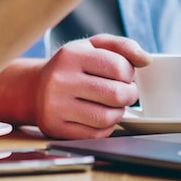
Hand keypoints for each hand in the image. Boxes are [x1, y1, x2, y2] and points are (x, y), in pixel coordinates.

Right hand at [35, 35, 149, 138]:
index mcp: (71, 55)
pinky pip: (95, 134)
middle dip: (129, 95)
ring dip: (118, 112)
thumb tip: (146, 59)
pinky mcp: (55, 128)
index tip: (124, 75)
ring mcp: (55, 106)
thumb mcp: (92, 46)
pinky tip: (99, 116)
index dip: (129, 73)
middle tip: (125, 92)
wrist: (34, 88)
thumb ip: (122, 46)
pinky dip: (105, 127)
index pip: (118, 67)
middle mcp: (60, 80)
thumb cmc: (71, 66)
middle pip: (115, 94)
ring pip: (107, 118)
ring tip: (112, 104)